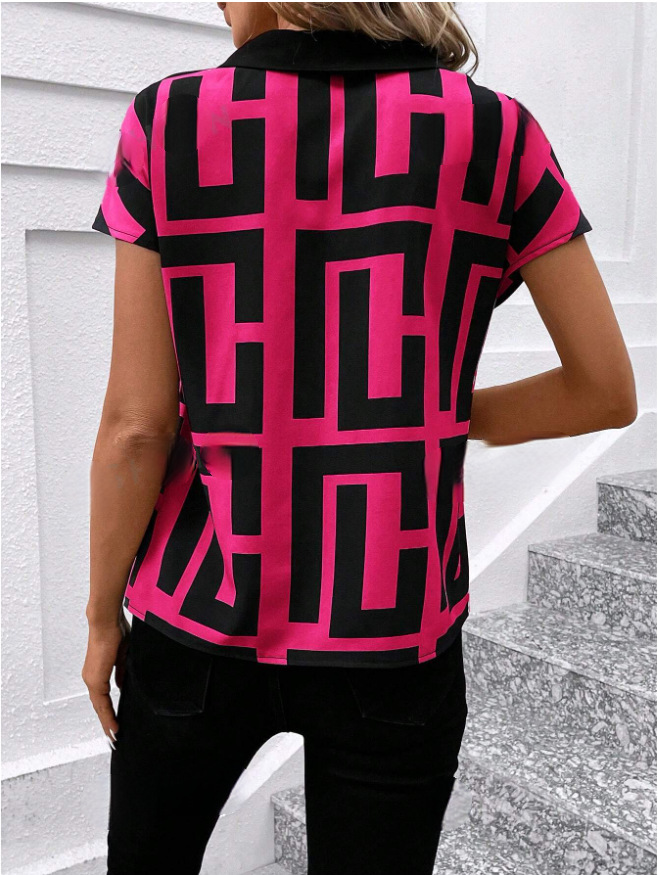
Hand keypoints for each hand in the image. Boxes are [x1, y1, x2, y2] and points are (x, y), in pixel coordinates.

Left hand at [82, 612, 130, 745]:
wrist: (107, 623)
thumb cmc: (116, 632)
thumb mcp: (122, 656)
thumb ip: (121, 673)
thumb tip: (121, 686)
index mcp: (98, 672)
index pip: (102, 697)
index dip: (108, 711)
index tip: (115, 723)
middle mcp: (91, 678)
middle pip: (99, 706)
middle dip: (107, 722)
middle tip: (114, 736)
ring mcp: (92, 679)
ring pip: (99, 707)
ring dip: (107, 722)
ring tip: (114, 735)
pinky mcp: (95, 679)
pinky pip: (101, 703)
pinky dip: (107, 715)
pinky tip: (113, 725)